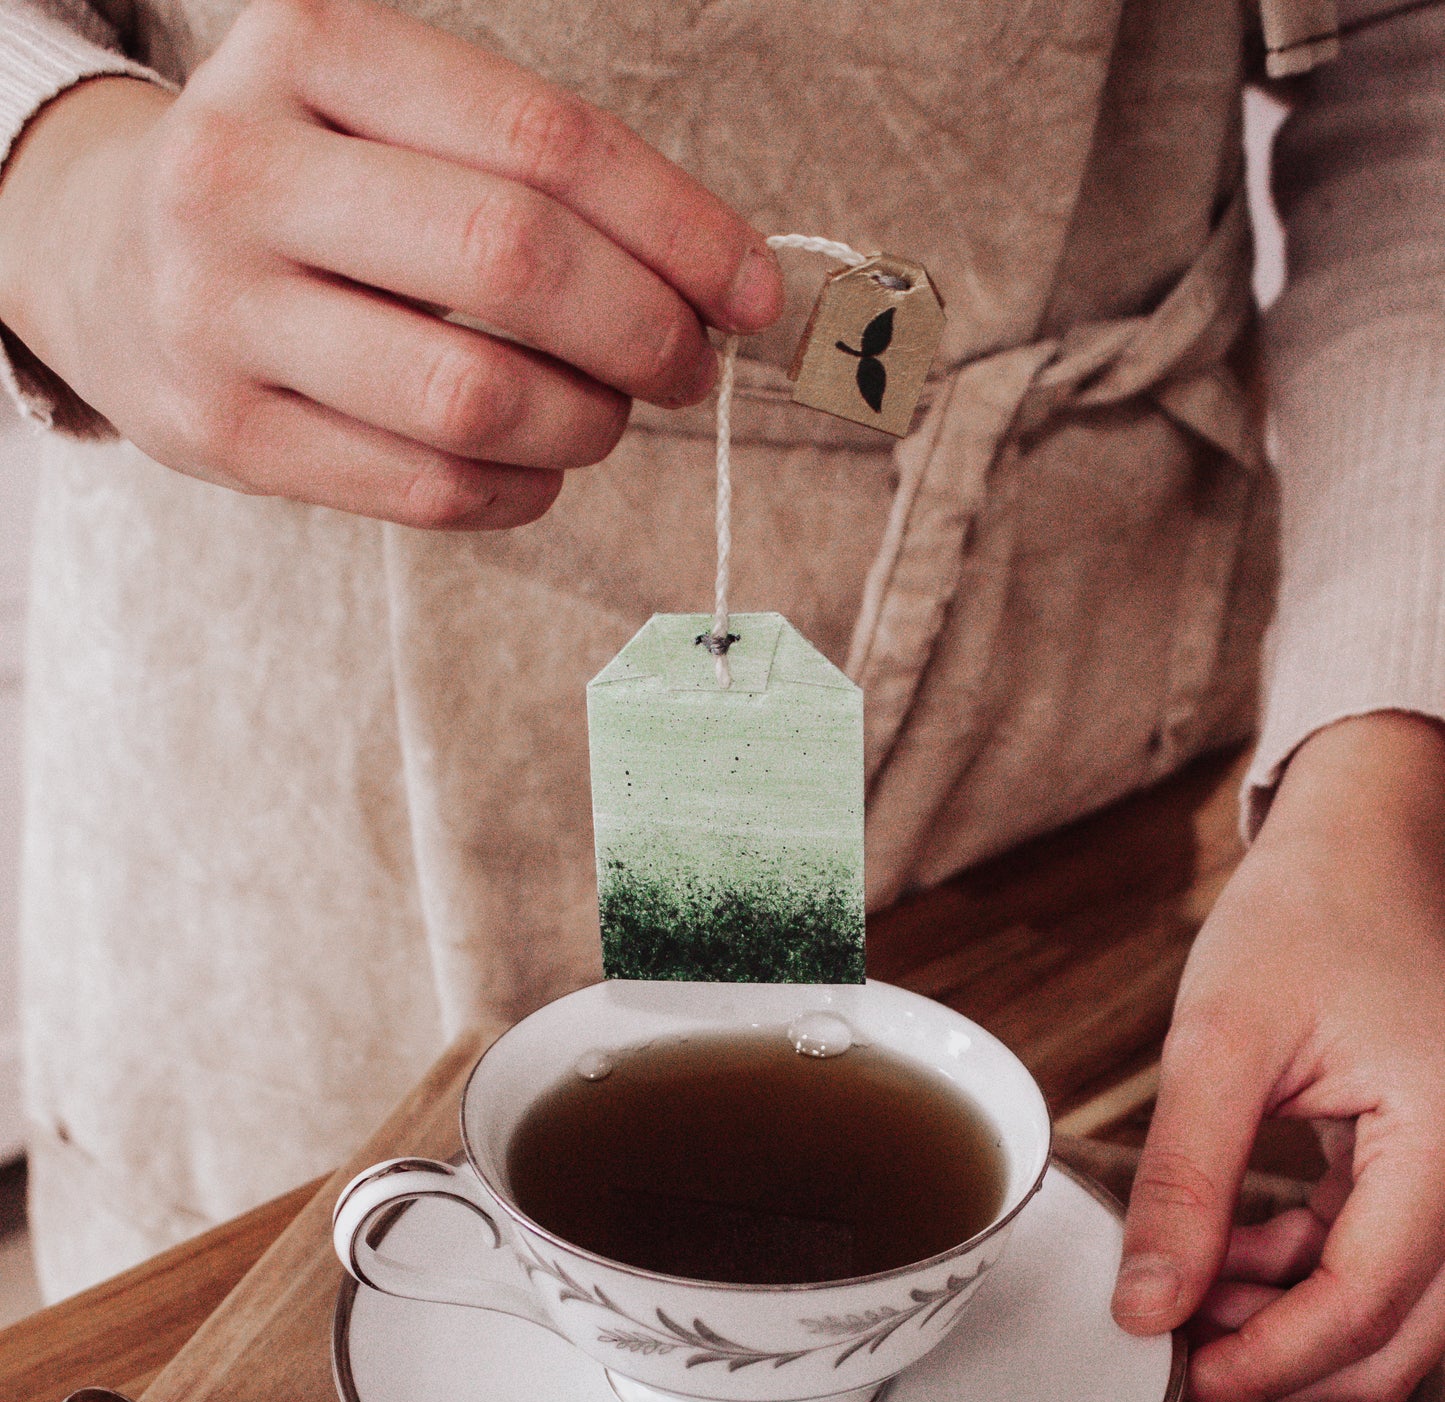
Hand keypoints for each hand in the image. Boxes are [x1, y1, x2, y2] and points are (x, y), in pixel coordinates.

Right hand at [0, 0, 781, 526]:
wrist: (110, 255)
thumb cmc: (304, 187)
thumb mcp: (389, 114)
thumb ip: (532, 172)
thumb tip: (719, 284)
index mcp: (312, 49)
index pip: (547, 144)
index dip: (679, 229)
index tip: (752, 294)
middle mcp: (245, 168)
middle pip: (513, 261)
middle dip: (641, 331)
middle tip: (684, 367)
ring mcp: (219, 308)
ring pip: (470, 395)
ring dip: (582, 425)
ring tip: (602, 418)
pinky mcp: (223, 433)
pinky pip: (421, 488)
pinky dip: (516, 492)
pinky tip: (534, 471)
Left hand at [1112, 711, 1444, 1401]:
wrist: (1366, 847)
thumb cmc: (1310, 915)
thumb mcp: (1221, 1042)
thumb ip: (1186, 1181)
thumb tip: (1146, 1308)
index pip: (1365, 1305)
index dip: (1266, 1362)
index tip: (1176, 1383)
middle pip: (1393, 1341)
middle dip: (1278, 1364)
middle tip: (1171, 1358)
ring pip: (1387, 1317)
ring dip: (1283, 1326)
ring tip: (1181, 1293)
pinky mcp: (1426, 1173)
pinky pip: (1376, 1265)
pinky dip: (1297, 1279)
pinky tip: (1221, 1251)